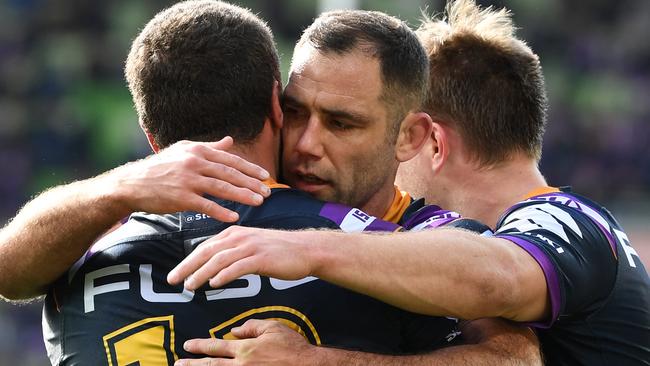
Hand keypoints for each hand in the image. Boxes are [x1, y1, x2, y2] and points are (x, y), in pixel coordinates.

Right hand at [105, 137, 270, 222]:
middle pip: (230, 173)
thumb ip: (209, 147)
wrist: (131, 183)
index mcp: (198, 150)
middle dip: (252, 183)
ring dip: (243, 196)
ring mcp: (187, 180)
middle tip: (268, 193)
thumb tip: (230, 140)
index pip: (230, 159)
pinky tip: (234, 217)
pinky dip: (221, 211)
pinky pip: (206, 205)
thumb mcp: (183, 150)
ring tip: (258, 202)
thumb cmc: (159, 167)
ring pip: (222, 188)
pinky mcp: (180, 197)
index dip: (250, 168)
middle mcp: (194, 162)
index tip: (265, 176)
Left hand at [167, 226, 313, 289]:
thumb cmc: (279, 251)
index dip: (187, 261)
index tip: (175, 275)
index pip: (205, 247)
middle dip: (187, 266)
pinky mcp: (261, 257)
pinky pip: (238, 266)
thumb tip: (214, 267)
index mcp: (235, 232)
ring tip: (190, 286)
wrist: (305, 249)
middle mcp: (240, 237)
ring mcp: (250, 246)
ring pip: (219, 259)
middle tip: (172, 281)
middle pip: (206, 252)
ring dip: (201, 273)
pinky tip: (214, 283)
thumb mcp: (252, 246)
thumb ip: (233, 253)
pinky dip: (224, 275)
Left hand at [176, 319, 316, 365]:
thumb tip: (236, 331)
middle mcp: (242, 365)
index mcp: (246, 349)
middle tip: (179, 363)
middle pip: (212, 365)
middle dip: (193, 364)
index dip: (200, 346)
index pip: (217, 347)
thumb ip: (252, 326)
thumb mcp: (273, 327)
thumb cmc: (293, 348)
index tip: (188, 345)